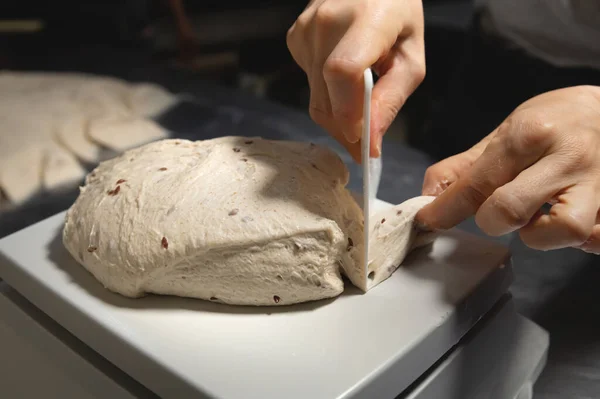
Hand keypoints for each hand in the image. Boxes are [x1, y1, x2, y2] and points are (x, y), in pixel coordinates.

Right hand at [286, 0, 424, 161]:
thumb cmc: (397, 17)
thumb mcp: (411, 57)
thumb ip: (391, 99)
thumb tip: (369, 141)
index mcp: (366, 17)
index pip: (343, 72)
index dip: (349, 113)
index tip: (364, 142)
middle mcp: (326, 22)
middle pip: (326, 97)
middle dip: (346, 130)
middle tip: (366, 147)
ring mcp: (305, 30)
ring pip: (315, 98)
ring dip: (338, 116)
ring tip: (360, 110)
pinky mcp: (295, 39)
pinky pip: (310, 85)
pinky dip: (328, 96)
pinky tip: (344, 80)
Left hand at [417, 86, 599, 253]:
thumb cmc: (553, 123)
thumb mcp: (504, 133)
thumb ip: (463, 167)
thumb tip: (430, 195)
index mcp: (532, 134)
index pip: (477, 184)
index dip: (446, 208)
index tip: (430, 220)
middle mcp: (568, 157)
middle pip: (510, 210)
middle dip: (491, 219)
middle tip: (495, 210)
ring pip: (566, 230)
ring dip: (540, 234)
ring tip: (536, 217)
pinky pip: (598, 238)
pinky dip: (579, 241)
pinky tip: (565, 221)